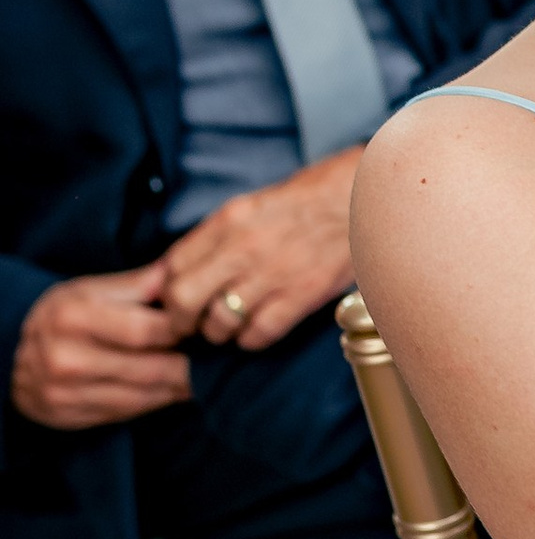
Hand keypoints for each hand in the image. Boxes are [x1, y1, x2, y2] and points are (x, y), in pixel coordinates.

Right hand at [11, 269, 191, 428]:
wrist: (14, 356)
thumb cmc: (65, 315)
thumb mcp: (93, 289)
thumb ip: (141, 283)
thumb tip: (186, 272)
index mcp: (74, 316)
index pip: (145, 330)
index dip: (182, 329)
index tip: (205, 326)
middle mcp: (66, 358)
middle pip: (148, 369)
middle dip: (189, 365)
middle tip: (216, 358)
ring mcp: (65, 392)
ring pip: (143, 396)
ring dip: (179, 389)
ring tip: (204, 376)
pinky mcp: (68, 416)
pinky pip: (127, 413)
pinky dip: (157, 403)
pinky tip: (175, 392)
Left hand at [158, 150, 361, 352]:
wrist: (364, 199)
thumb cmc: (308, 200)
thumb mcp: (251, 206)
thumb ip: (211, 238)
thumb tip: (170, 271)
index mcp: (228, 220)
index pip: (172, 266)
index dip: (166, 290)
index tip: (174, 300)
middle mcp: (244, 247)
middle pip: (183, 300)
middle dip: (180, 320)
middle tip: (189, 324)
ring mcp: (273, 274)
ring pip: (218, 324)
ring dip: (218, 332)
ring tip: (228, 325)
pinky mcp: (302, 296)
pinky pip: (257, 335)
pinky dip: (250, 339)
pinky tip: (256, 328)